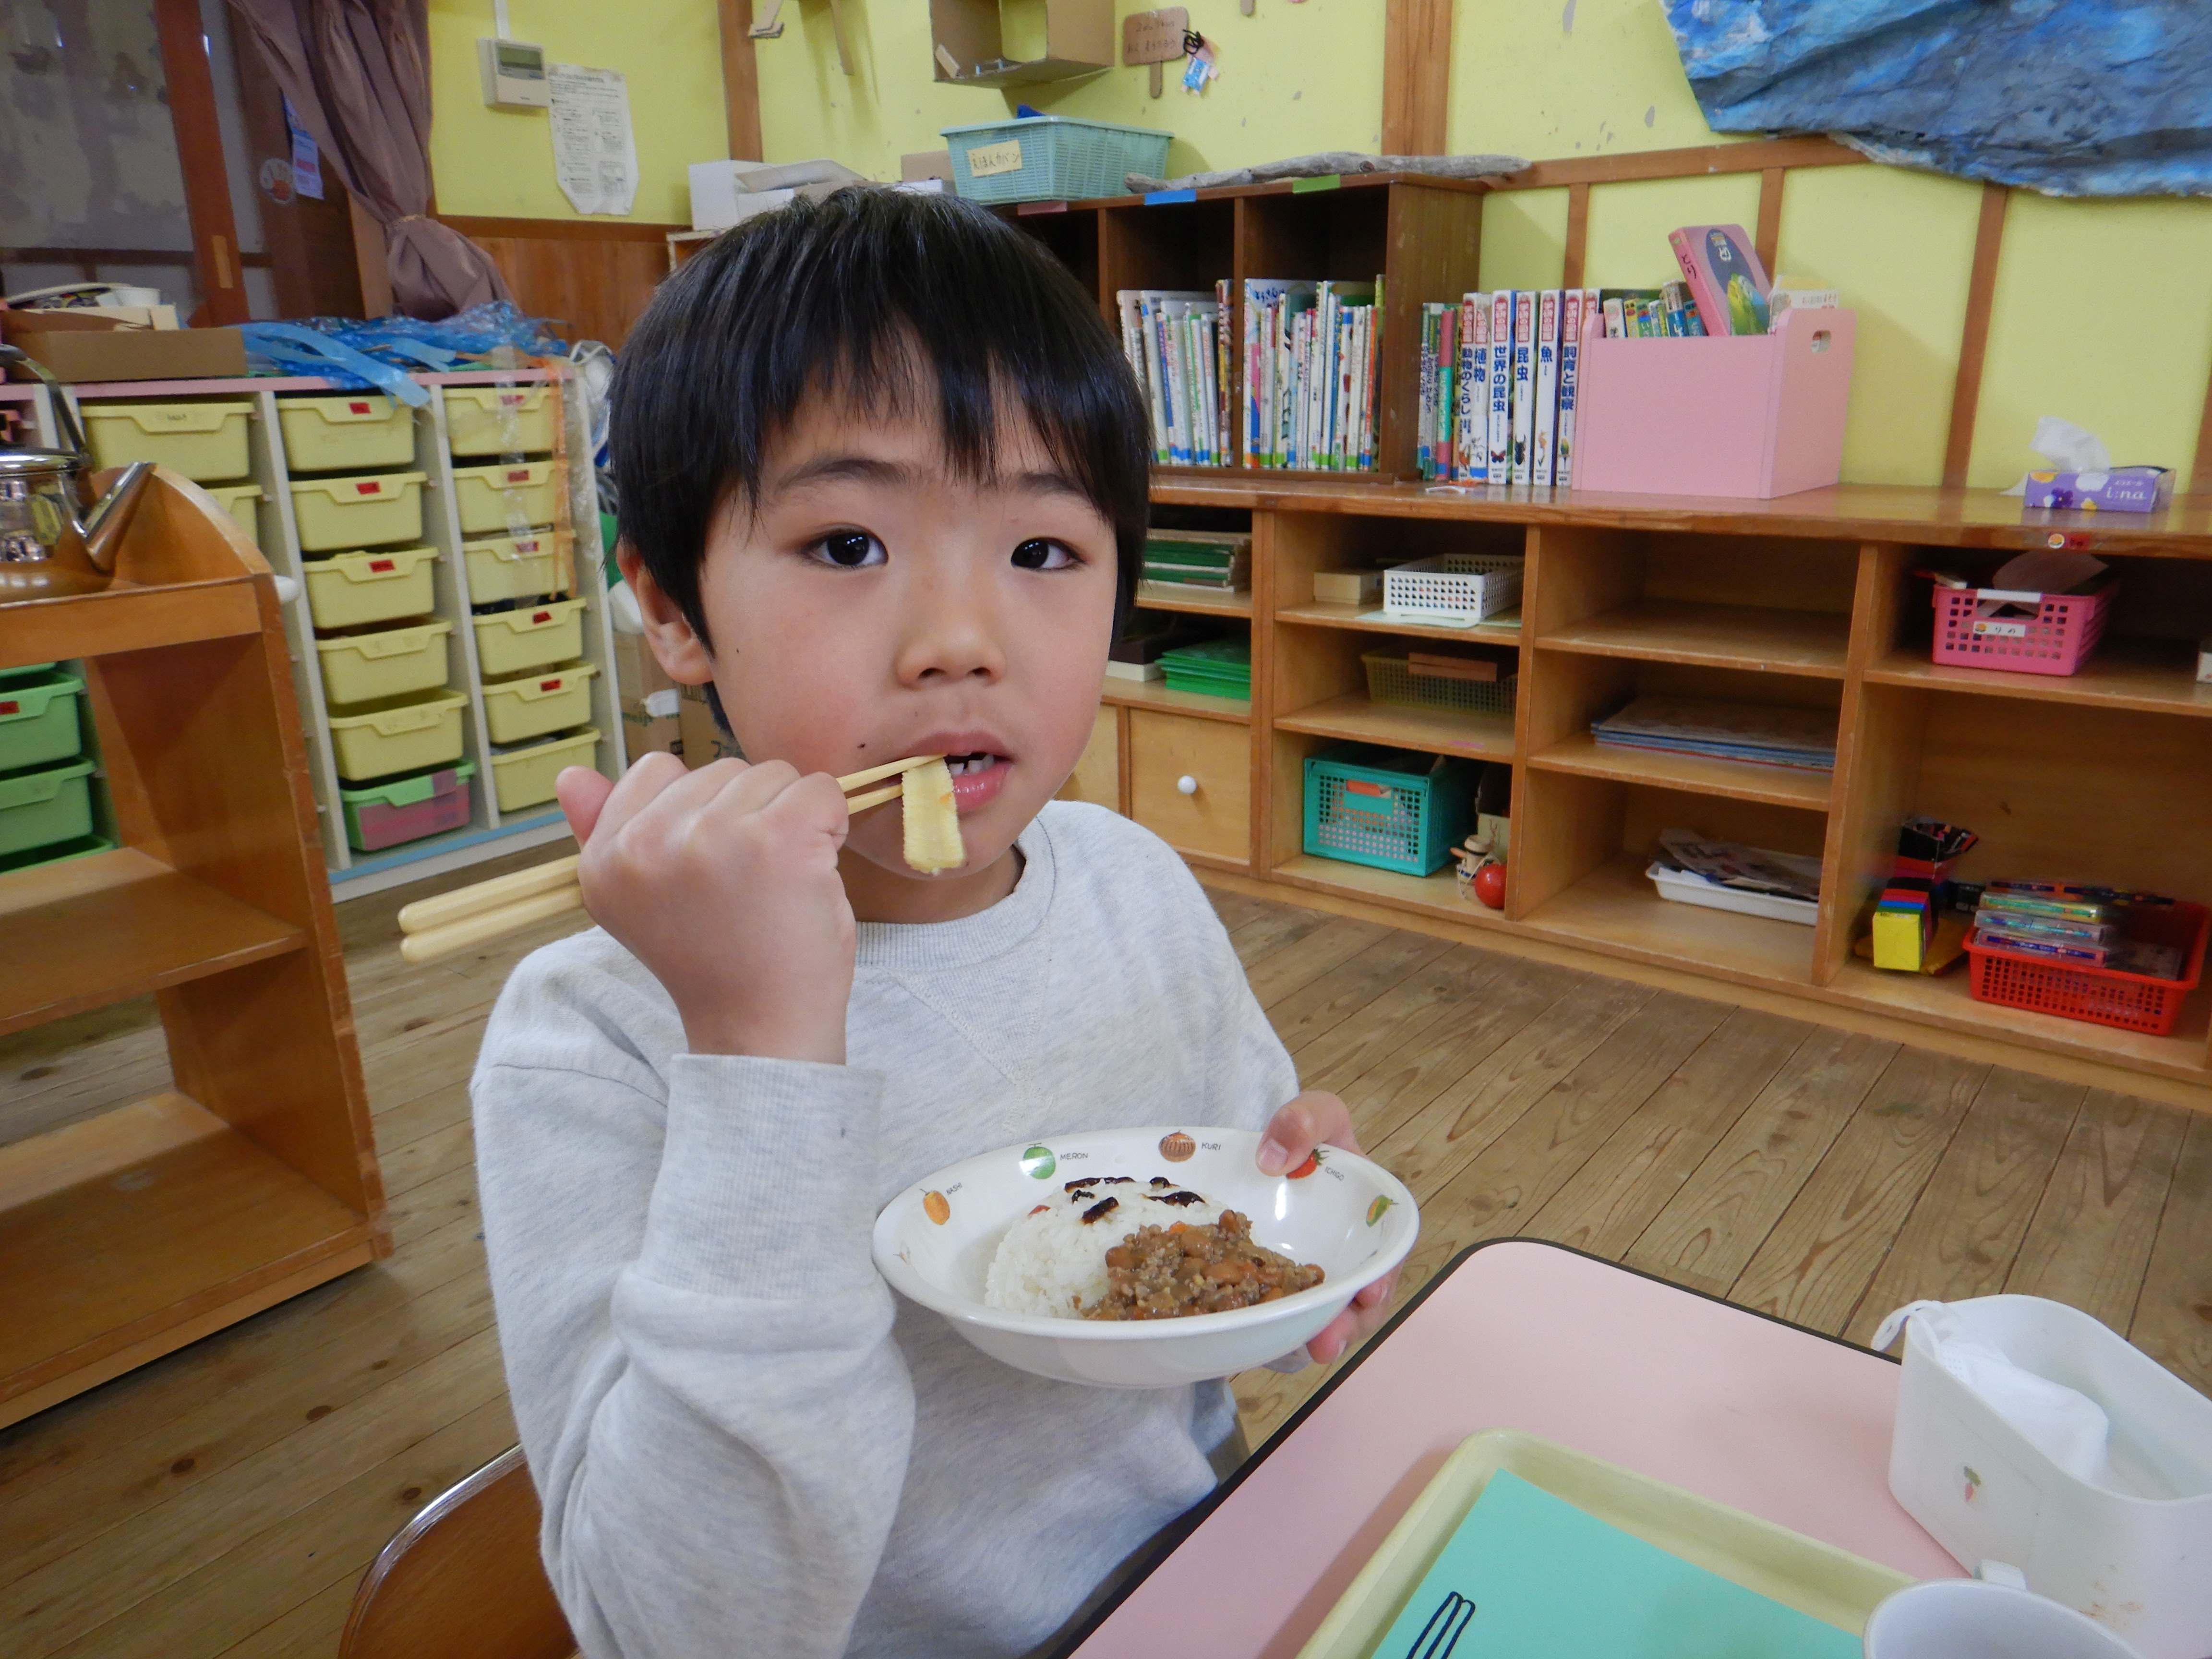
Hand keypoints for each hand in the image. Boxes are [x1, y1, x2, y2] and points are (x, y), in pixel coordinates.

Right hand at [555, 756, 855, 1064]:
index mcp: (605, 857)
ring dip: (791, 819)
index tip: (711, 870)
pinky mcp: (775, 839)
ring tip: (778, 884)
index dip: (702, 810)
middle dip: (749, 815)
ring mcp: (710, 837)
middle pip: (722, 769)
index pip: (657, 771)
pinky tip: (813, 873)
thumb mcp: (643, 898)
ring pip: (774, 774)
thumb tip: (567, 772)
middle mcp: (646, 844)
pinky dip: (832, 824)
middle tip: (749, 888)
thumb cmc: (718, 962)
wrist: (761, 1032)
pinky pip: (821, 789)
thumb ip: (604, 833)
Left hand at [1257, 1090, 1399, 1364]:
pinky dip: (1274, 1328)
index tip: (1369, 1294)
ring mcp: (1308, 1274)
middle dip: (1347, 1324)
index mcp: (1368, 1218)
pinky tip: (1259, 1339)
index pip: (1386, 1253)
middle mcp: (1345, 1255)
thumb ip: (1304, 1121)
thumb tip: (1273, 1159)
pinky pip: (1277, 1311)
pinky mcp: (1272, 1285)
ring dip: (1315, 1335)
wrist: (1261, 1152)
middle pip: (1356, 1299)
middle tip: (1327, 1343)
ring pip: (1320, 1314)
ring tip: (1303, 1352)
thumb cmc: (1304, 1132)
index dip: (1382, 1277)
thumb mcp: (1314, 1112)